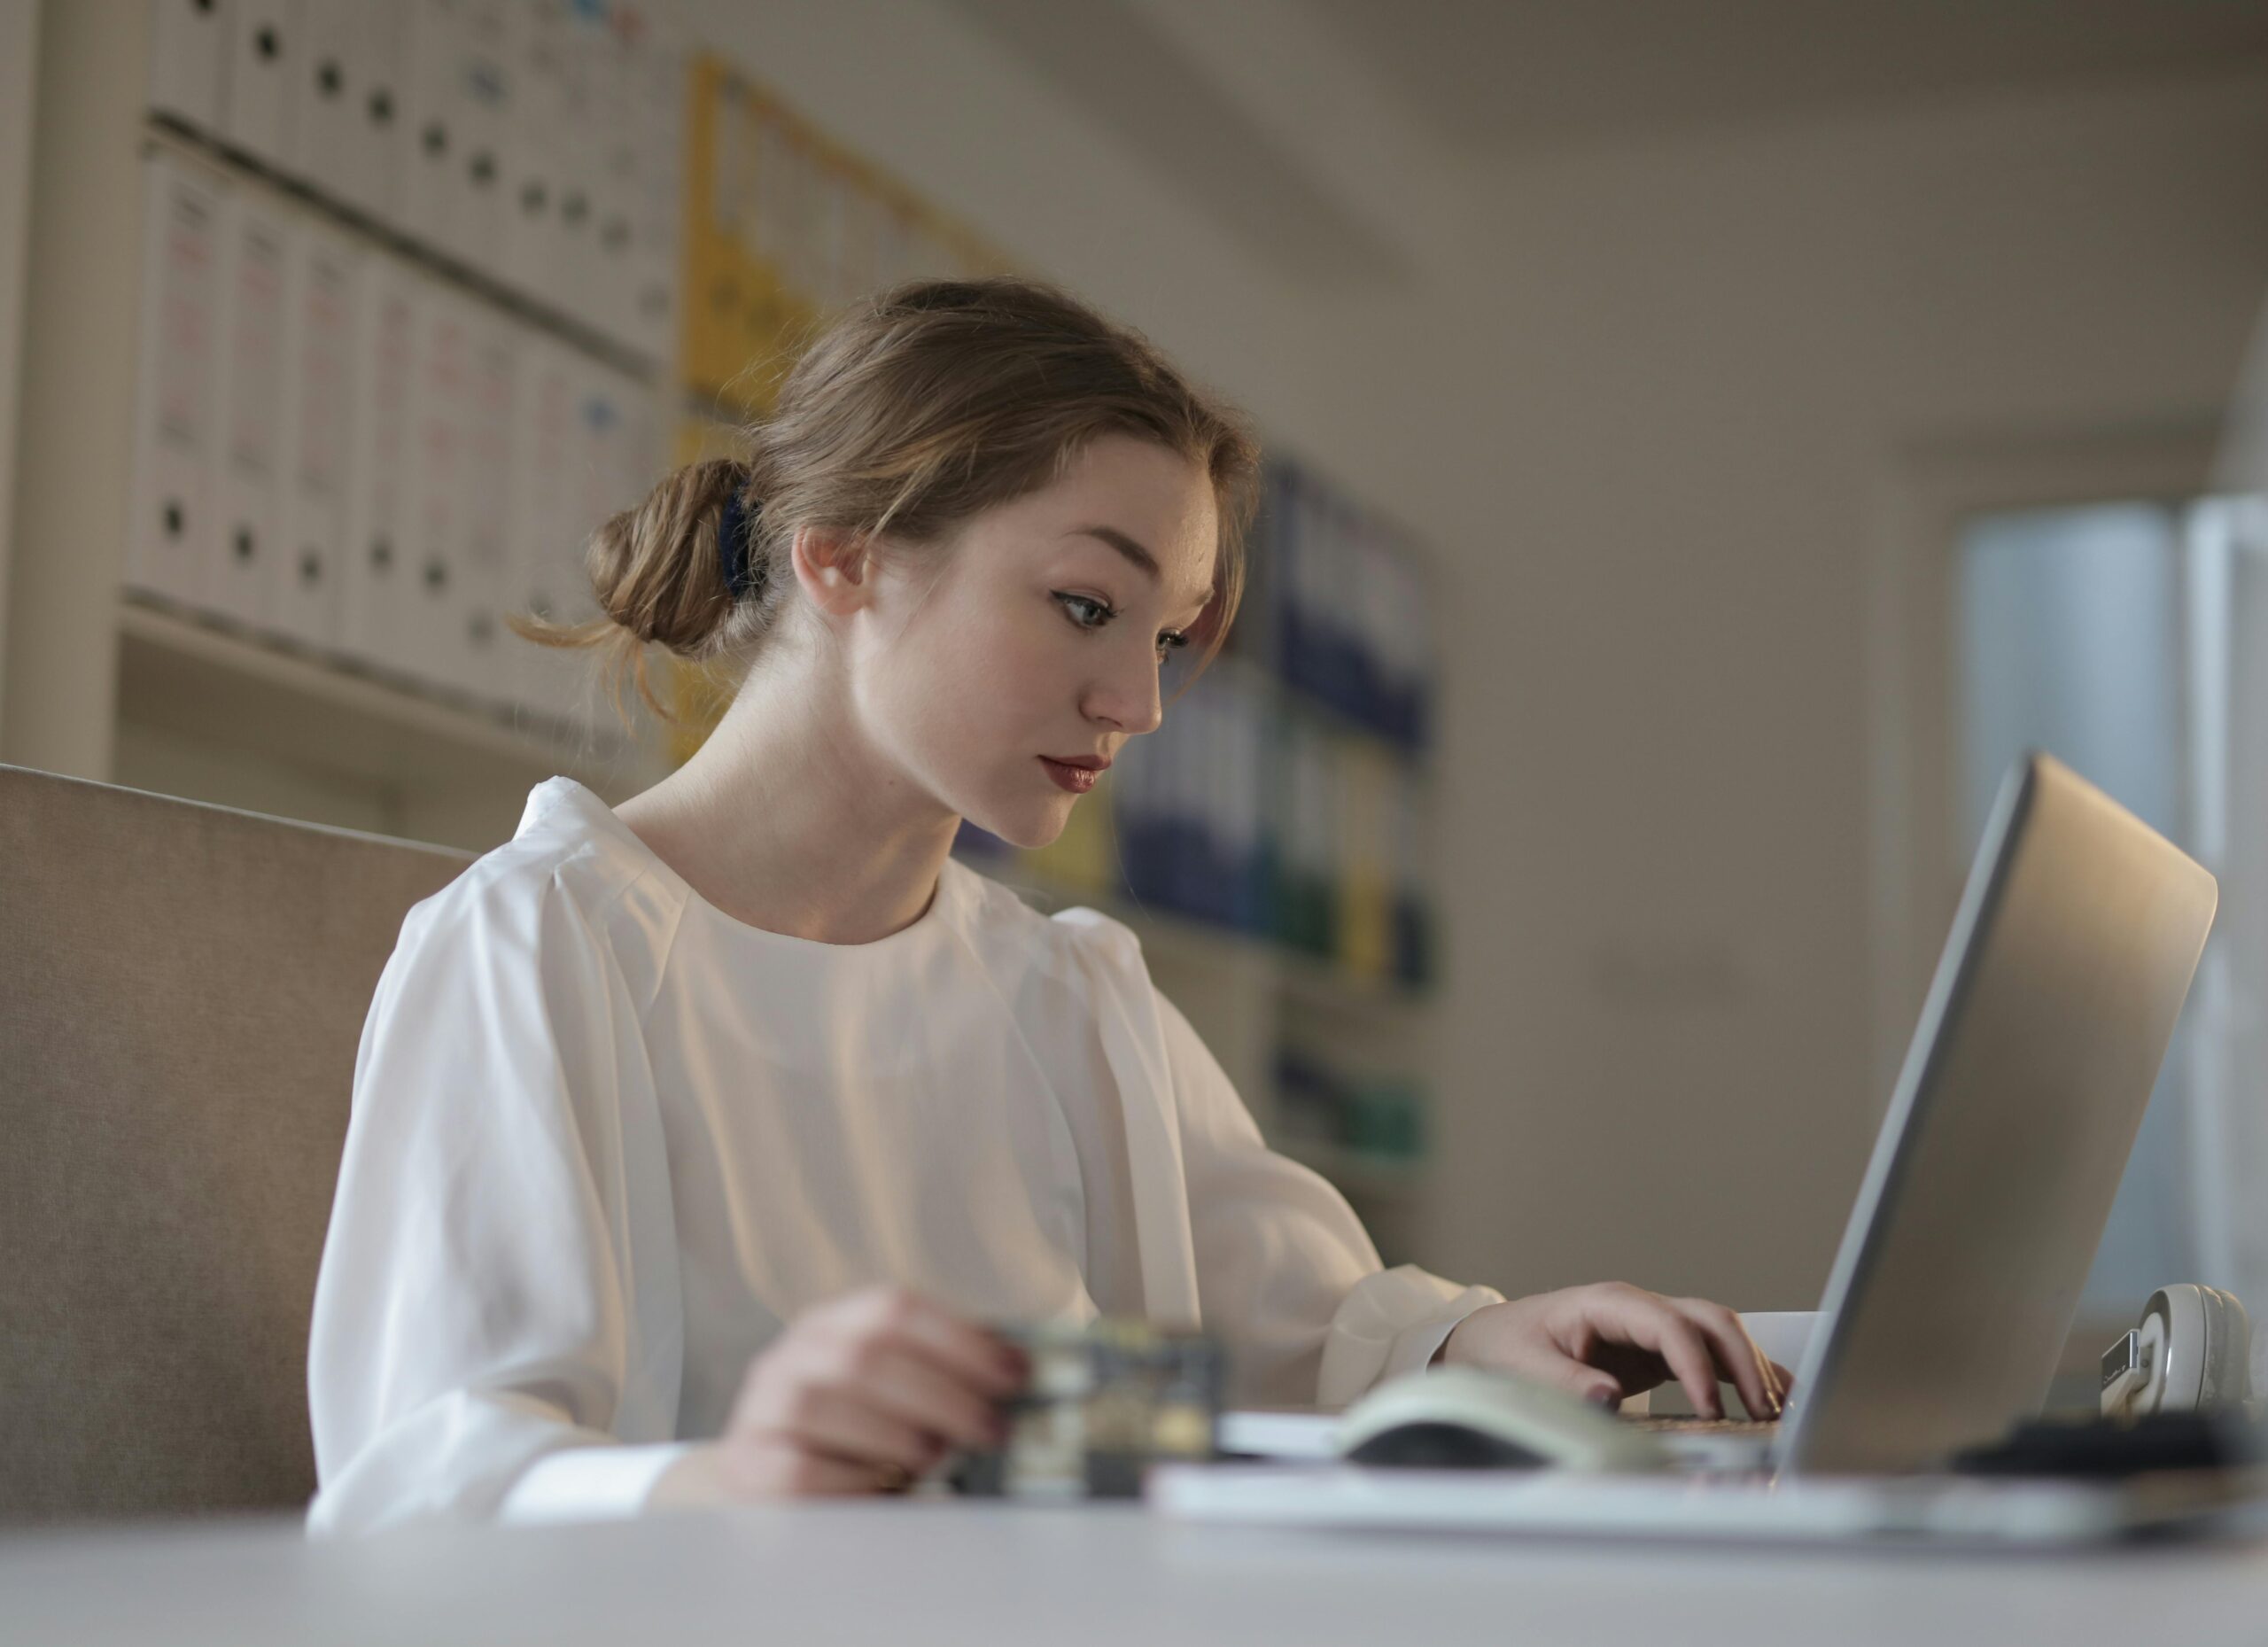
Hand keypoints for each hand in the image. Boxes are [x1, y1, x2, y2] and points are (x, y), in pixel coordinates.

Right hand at [660, 1286, 1026, 1503]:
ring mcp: (763, 1407)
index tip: (1016, 1373)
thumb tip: (1024, 1380)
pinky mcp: (746, 1464)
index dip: (961, 1338)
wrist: (763, 1477)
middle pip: (866, 1356)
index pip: (895, 1308)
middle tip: (992, 1430)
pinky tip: (884, 1490)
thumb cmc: (850, 1434)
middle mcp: (793, 1354)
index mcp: (835, 1322)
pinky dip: (852, 1480)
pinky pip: (798, 1469)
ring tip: (938, 1458)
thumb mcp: (891, 1393)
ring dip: (895, 1433)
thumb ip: (942, 1379)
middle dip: (943, 1394)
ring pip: (825, 1404)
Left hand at [1436, 1283, 1792, 1419]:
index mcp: (1608, 1304)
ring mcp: (1652, 1327)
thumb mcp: (1525, 1367)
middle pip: (1708, 1321)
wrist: (1494, 1340)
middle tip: (1762, 1411)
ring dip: (1751, 1367)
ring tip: (1777, 1410)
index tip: (1711, 1410)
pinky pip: (1710, 1353)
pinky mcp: (1658, 1350)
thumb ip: (1565, 1381)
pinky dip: (1742, 1373)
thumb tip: (1608, 1396)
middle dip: (1742, 1362)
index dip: (1695, 1367)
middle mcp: (1638, 1309)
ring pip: (1718, 1334)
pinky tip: (1771, 1396)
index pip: (1669, 1327)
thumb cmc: (1508, 1348)